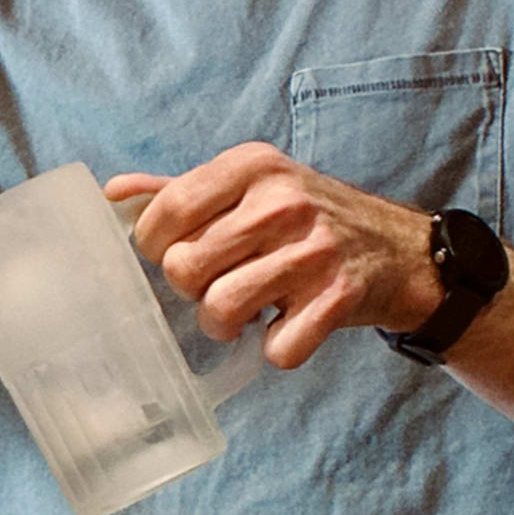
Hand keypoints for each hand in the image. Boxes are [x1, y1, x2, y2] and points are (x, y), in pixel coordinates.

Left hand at [108, 146, 435, 369]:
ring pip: (221, 310)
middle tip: (219, 283)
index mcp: (253, 165)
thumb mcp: (253, 186)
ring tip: (244, 312)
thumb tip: (112, 194)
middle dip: (192, 290)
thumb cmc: (310, 220)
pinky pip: (276, 349)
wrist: (401, 251)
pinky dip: (276, 349)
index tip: (176, 255)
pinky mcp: (339, 298)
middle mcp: (283, 201)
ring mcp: (313, 250)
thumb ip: (182, 190)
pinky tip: (288, 326)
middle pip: (185, 268)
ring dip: (225, 324)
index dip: (155, 247)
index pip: (165, 213)